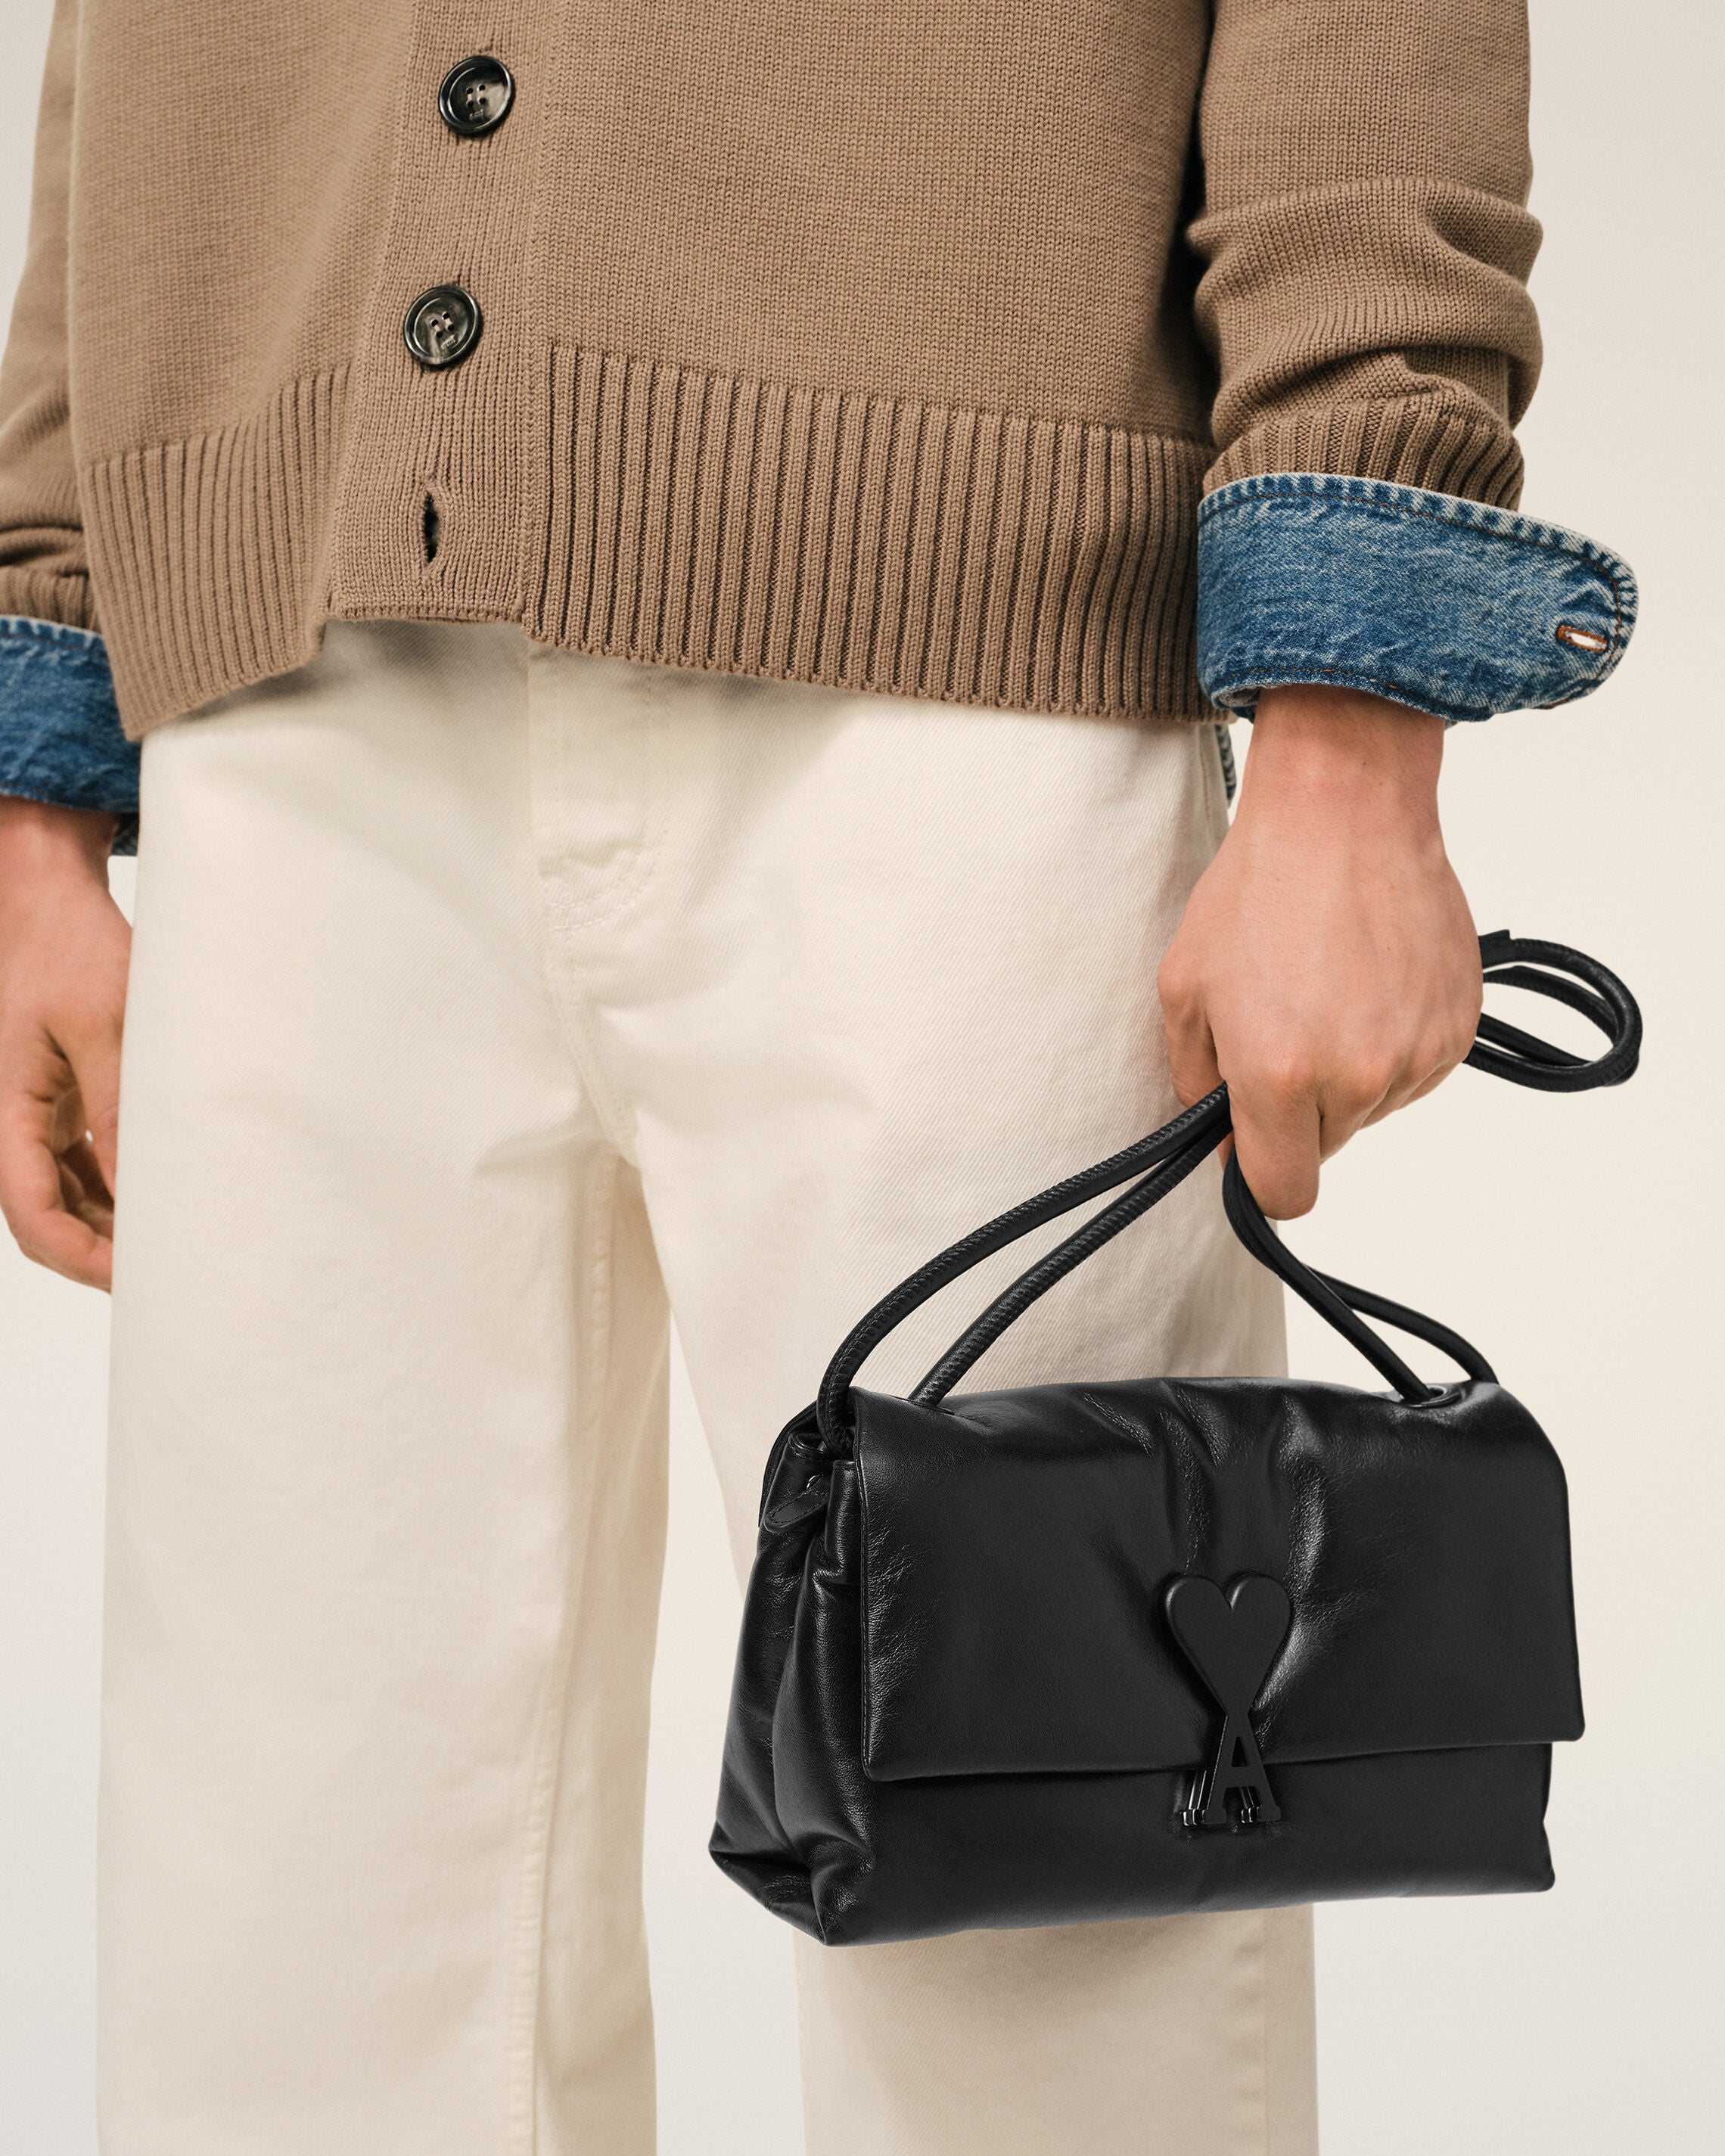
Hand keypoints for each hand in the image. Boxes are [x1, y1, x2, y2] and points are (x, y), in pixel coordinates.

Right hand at [0, 798, 130, 1287]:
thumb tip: (143, 1191)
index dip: (82, 1258)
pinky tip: (166, 1198)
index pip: (31, 1214)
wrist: (49, 903)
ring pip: (67, 1199)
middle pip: (45, 1219)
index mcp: (6, 1110)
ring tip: (181, 1240)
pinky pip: (82, 1168)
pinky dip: (119, 1190)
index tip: (142, 1277)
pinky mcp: (61, 1105)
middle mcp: (13, 1123)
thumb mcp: (104, 1025)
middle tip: (174, 1270)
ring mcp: (35, 1117)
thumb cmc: (71, 950)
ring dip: (114, 1225)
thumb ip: (119, 1109)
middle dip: (101, 1254)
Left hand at [1159, 685, 1480, 1218]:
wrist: (1345, 811)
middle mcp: (1358, 1078)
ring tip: (1327, 990)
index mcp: (1279, 1077)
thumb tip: (1217, 1141)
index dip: (1259, 1174)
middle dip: (1296, 1110)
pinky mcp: (1458, 1029)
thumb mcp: (1185, 989)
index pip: (1281, 1194)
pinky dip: (1390, 1044)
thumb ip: (1195, 1083)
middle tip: (1282, 1027)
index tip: (1250, 1143)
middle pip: (1323, 1149)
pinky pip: (1413, 1072)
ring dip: (1346, 1074)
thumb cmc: (1258, 888)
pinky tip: (1368, 983)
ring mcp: (1416, 1055)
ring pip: (1370, 1110)